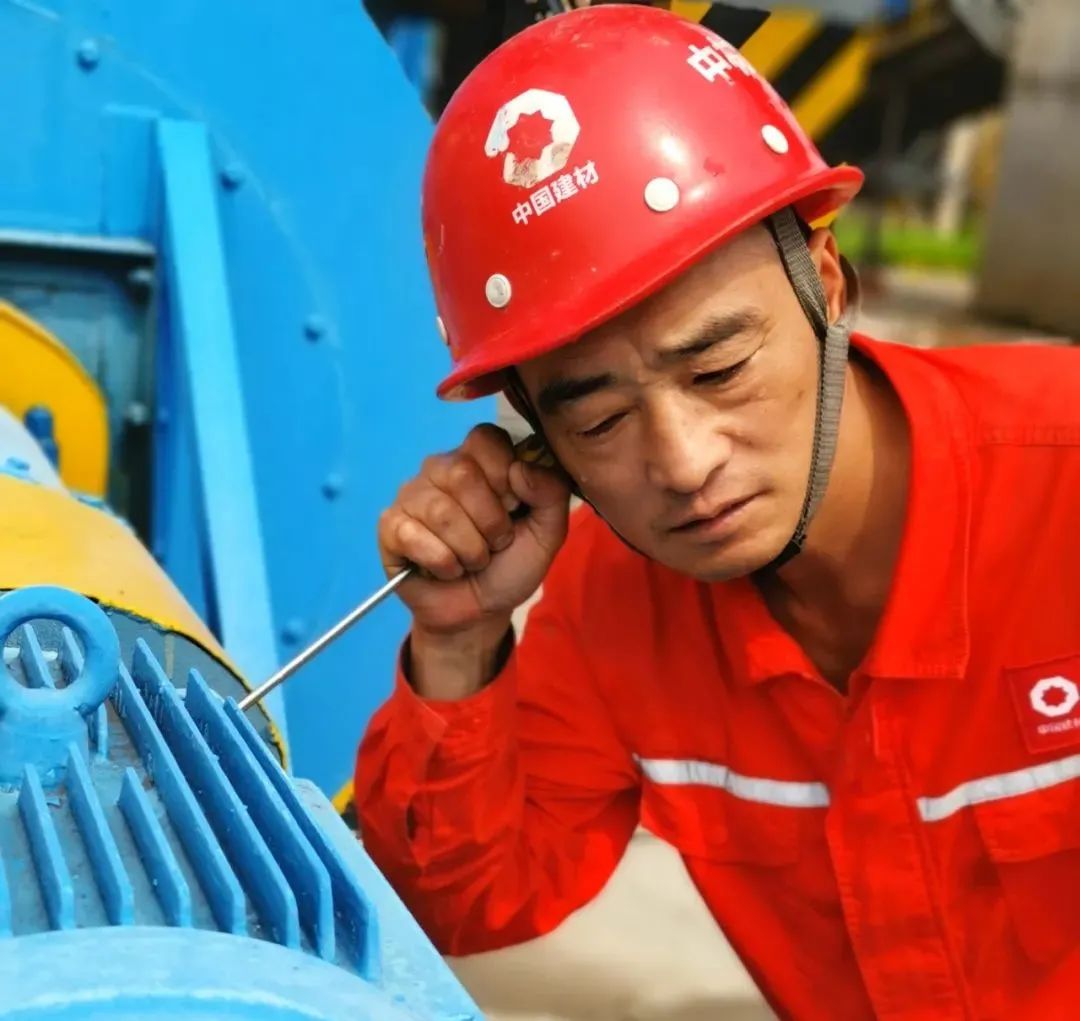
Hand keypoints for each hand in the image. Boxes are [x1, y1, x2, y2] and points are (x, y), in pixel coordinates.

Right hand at [378, 424, 571, 637]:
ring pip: (441, 511)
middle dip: (490, 522)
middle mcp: (440, 468)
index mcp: (478, 459)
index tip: (514, 507)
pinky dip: (442, 564)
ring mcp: (411, 495)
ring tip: (472, 561)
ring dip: (470, 550)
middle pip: (462, 473)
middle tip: (494, 543)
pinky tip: (446, 570)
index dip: (505, 475)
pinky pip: (414, 537)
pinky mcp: (390, 526)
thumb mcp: (548, 532)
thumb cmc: (511, 564)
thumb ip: (552, 492)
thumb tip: (521, 469)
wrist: (480, 612)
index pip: (486, 438)